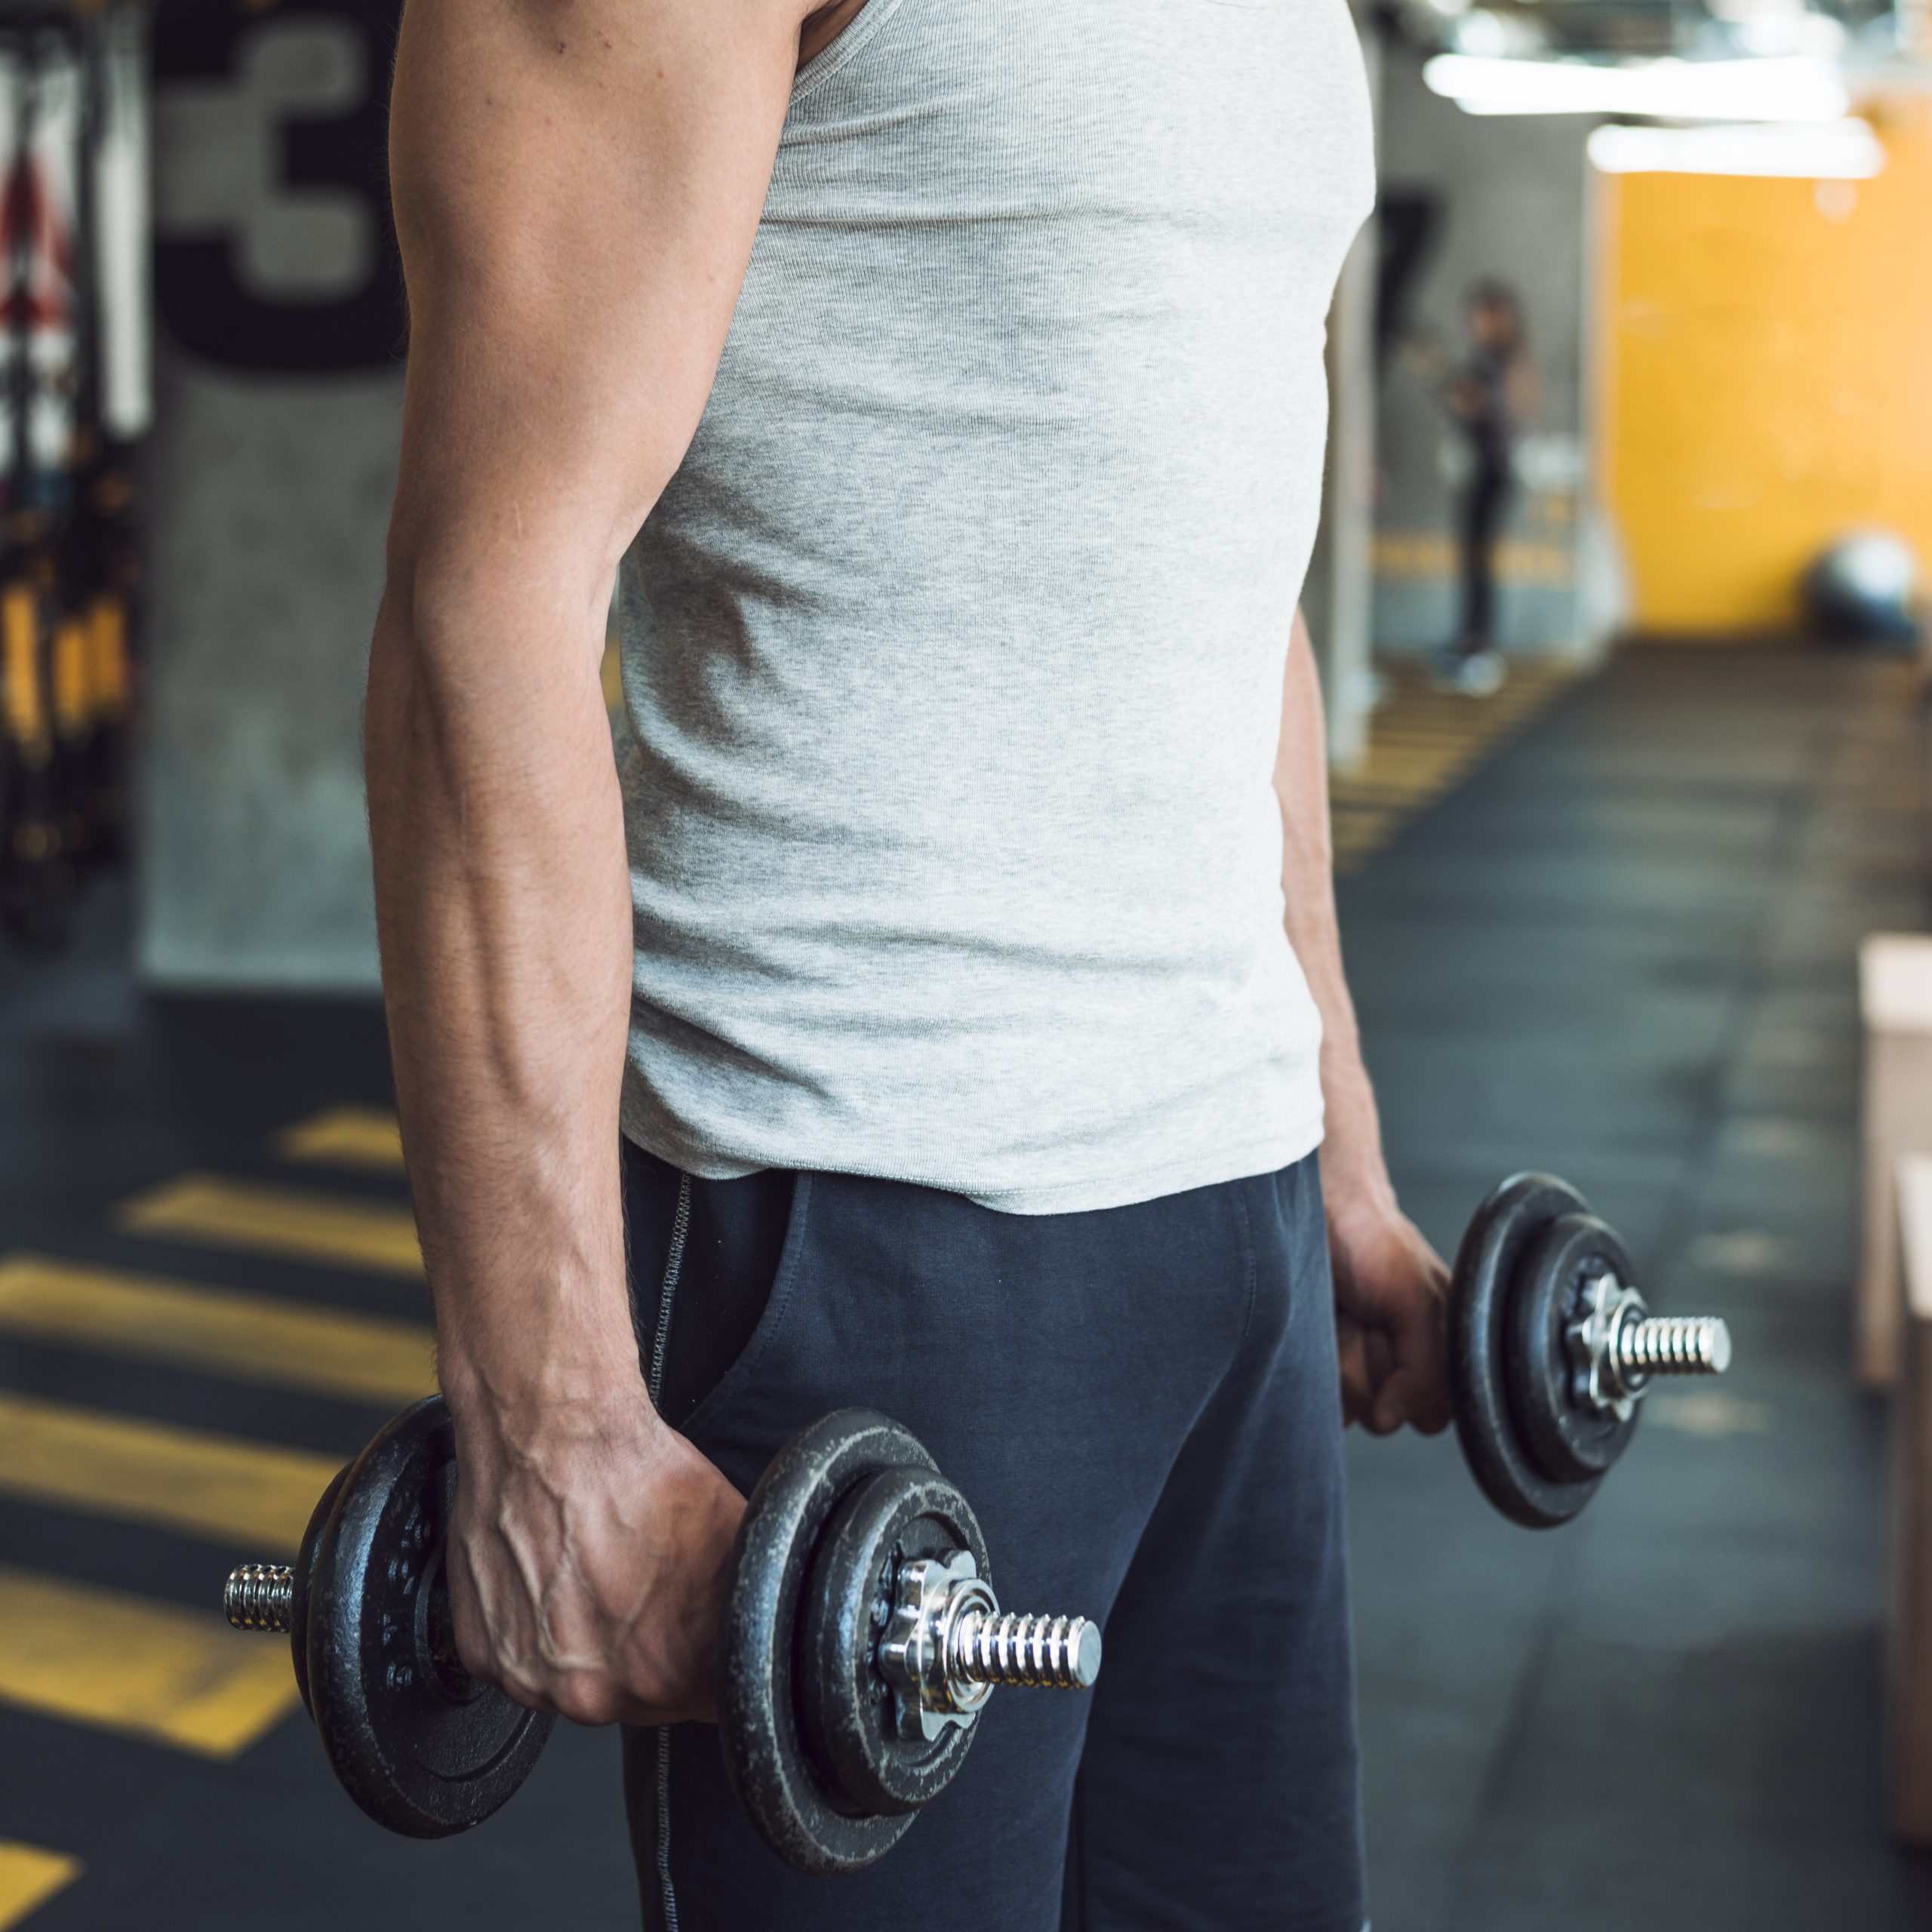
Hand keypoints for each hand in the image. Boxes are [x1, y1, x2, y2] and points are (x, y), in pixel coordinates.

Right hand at [444, 1390, 745, 1725]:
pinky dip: (536, 1629)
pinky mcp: (482, 1650)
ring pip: (577, 1680)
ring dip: (589, 1644)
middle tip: (647, 1589)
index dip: (710, 1664)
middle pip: (637, 1695)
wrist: (552, 1427)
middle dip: (650, 1652)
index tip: (704, 1634)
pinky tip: (555, 1577)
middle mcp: (588, 1690)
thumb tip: (771, 1619)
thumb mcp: (733, 1531)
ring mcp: (528, 1675)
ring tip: (597, 1575)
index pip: (702, 1701)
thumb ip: (750, 1597)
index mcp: (659, 1674)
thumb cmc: (632, 1470)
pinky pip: (522, 1659)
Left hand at [1328, 1194, 1453, 1436]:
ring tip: (1344, 1313)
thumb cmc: (1372, 1242)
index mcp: (1438, 1354)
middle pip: (1386, 1418)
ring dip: (1342, 1358)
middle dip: (1374, 1369)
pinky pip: (1317, 1396)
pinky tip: (1322, 1323)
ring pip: (1349, 1409)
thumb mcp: (1420, 1302)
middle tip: (1369, 1318)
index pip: (1434, 1415)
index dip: (1415, 1386)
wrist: (1317, 1211)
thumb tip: (1389, 1420)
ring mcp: (1354, 1367)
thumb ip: (1427, 1370)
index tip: (1402, 1335)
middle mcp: (1396, 1367)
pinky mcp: (1317, 1363)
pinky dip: (1317, 1359)